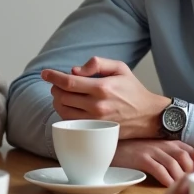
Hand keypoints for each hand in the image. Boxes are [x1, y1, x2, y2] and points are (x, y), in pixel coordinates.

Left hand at [41, 57, 169, 138]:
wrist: (148, 116)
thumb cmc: (133, 90)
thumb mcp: (120, 68)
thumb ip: (97, 63)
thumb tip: (75, 70)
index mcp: (102, 87)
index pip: (68, 82)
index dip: (53, 77)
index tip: (45, 73)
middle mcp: (97, 105)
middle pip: (62, 96)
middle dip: (55, 88)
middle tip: (57, 83)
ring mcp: (95, 120)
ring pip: (63, 110)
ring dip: (57, 100)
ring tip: (62, 94)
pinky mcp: (95, 130)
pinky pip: (71, 121)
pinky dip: (65, 112)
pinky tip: (68, 106)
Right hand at [112, 138, 193, 186]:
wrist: (112, 149)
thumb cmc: (137, 153)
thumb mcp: (158, 152)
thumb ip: (173, 157)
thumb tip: (190, 171)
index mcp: (169, 142)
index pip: (191, 150)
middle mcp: (162, 144)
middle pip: (185, 156)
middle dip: (192, 172)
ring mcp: (151, 150)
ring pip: (173, 163)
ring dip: (180, 177)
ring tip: (184, 190)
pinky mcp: (141, 158)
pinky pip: (158, 169)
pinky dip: (166, 179)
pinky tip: (169, 188)